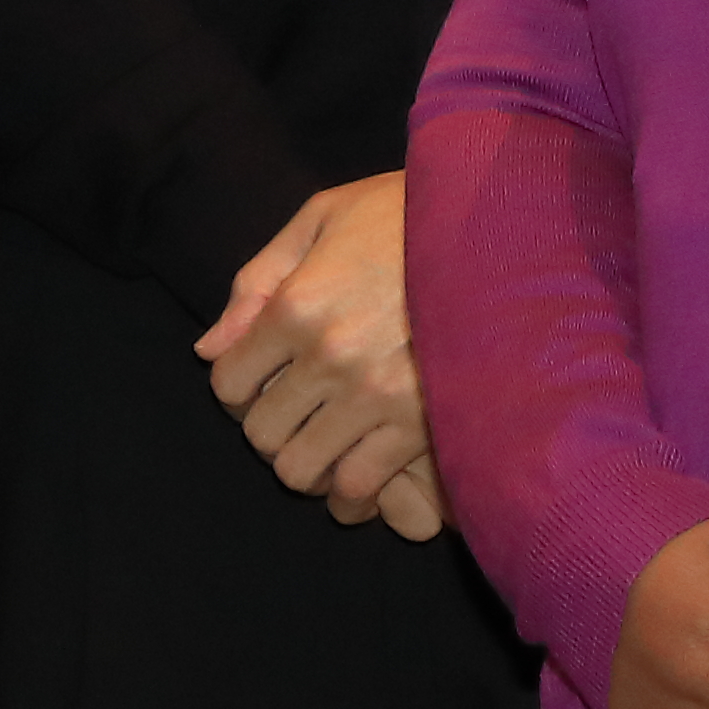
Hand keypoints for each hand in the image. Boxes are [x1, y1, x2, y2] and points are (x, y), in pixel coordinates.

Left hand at [192, 172, 439, 534]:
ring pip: (303, 470)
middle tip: (294, 414)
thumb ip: (257, 281)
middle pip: (261, 433)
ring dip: (306, 464)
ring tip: (323, 445)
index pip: (228, 382)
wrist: (499, 229)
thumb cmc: (405, 215)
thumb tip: (209, 348)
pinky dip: (349, 493)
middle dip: (268, 428)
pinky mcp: (421, 426)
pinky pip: (361, 486)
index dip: (236, 388)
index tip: (259, 383)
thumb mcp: (321, 219)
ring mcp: (376, 396)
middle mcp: (329, 357)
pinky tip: (354, 475)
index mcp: (297, 304)